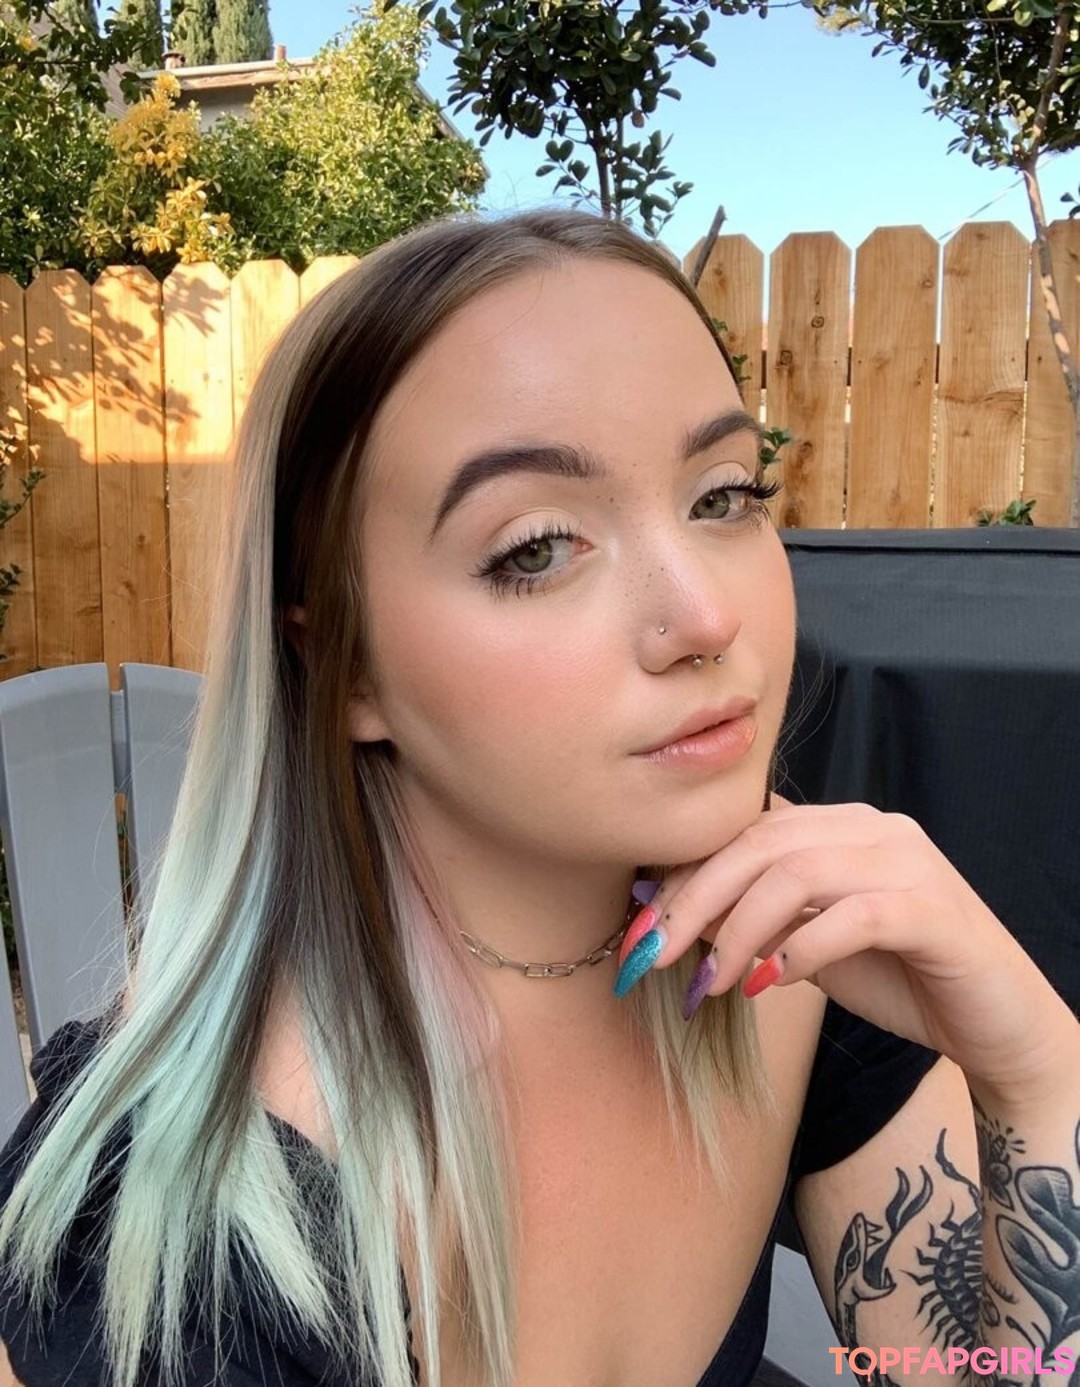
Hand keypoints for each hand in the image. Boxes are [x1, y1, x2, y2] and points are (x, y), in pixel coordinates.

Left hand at [623, 797, 1076, 1105]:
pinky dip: (804, 948)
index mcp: (842, 826)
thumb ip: (757, 920)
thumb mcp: (810, 944)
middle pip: (762, 843)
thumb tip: (670, 918)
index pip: (746, 831)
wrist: (996, 1026)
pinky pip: (857, 915)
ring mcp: (910, 864)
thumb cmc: (898, 979)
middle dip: (696, 898)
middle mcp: (875, 829)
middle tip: (654, 952)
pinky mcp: (936, 912)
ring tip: (712, 981)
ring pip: (799, 871)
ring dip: (740, 930)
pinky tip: (774, 983)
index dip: (685, 874)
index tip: (638, 927)